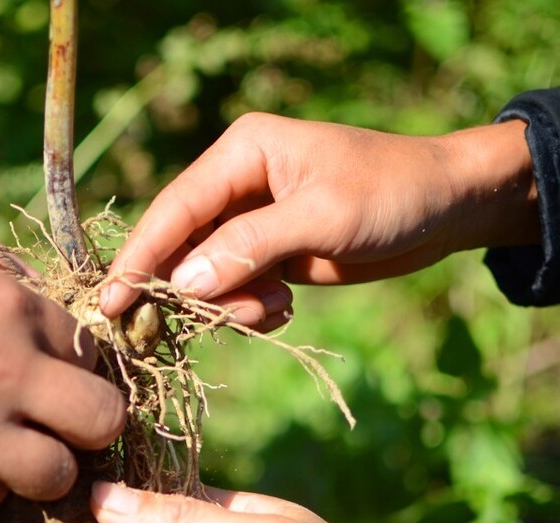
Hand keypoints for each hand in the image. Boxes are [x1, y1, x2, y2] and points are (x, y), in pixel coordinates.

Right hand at [0, 240, 124, 512]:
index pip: (93, 355)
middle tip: (59, 432)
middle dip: (89, 429)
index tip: (57, 388)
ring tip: (7, 458)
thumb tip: (40, 342)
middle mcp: (13, 369)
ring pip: (59, 474)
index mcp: (15, 307)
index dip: (78, 375)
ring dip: (41, 470)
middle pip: (103, 418)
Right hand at [101, 113, 538, 324]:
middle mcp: (237, 186)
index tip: (110, 302)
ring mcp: (253, 223)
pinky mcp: (272, 255)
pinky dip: (254, 309)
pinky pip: (239, 291)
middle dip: (186, 291)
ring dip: (230, 305)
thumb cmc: (391, 193)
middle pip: (182, 247)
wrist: (449, 207)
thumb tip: (183, 283)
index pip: (174, 210)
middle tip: (181, 331)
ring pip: (209, 277)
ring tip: (273, 308)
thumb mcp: (321, 217)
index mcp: (241, 154)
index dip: (140, 257)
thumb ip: (249, 247)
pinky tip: (286, 308)